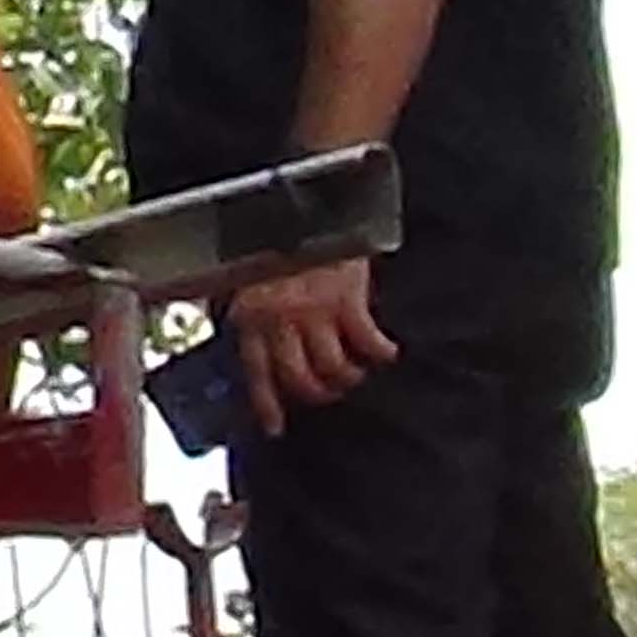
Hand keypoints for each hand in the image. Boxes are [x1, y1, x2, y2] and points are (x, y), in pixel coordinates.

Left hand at [233, 258, 396, 417]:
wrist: (307, 208)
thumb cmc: (279, 244)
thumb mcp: (250, 277)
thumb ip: (250, 313)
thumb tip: (253, 346)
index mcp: (251, 315)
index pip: (257, 373)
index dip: (267, 406)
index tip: (276, 428)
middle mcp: (279, 319)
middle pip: (300, 379)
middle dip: (318, 393)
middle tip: (330, 392)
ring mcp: (313, 311)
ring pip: (333, 367)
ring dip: (348, 377)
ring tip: (356, 373)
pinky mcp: (346, 299)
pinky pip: (367, 341)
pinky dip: (380, 352)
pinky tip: (387, 353)